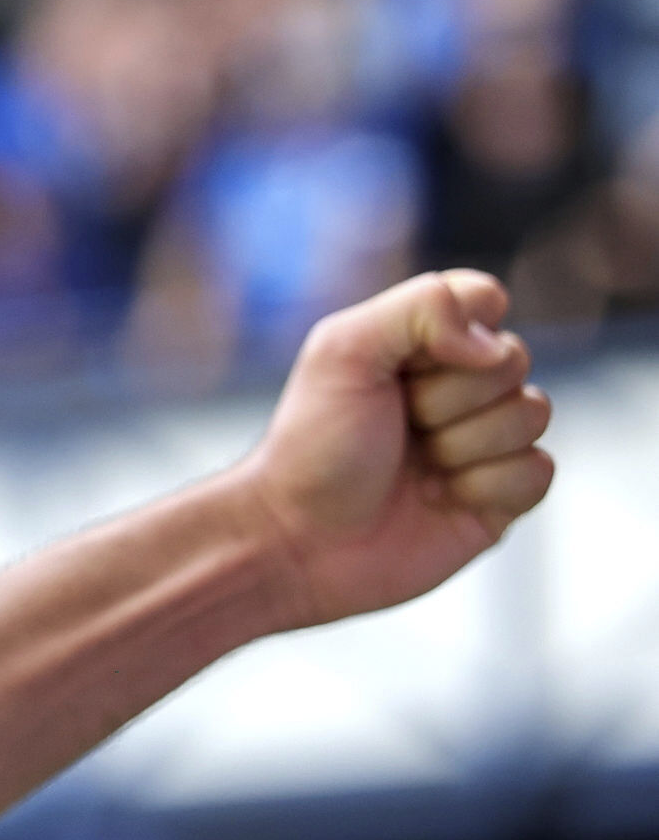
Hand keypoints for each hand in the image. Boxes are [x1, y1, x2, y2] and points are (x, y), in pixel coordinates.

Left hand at [237, 269, 556, 628]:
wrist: (300, 540)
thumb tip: (494, 343)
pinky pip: (538, 471)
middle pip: (513, 358)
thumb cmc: (313, 444)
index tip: (404, 366)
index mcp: (420, 344)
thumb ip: (421, 308)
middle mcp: (459, 387)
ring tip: (416, 467)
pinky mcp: (501, 497)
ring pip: (533, 413)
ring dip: (464, 444)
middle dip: (447, 397)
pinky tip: (440, 499)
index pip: (485, 299)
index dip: (458, 332)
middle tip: (399, 426)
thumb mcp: (344, 350)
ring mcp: (483, 441)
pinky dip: (487, 486)